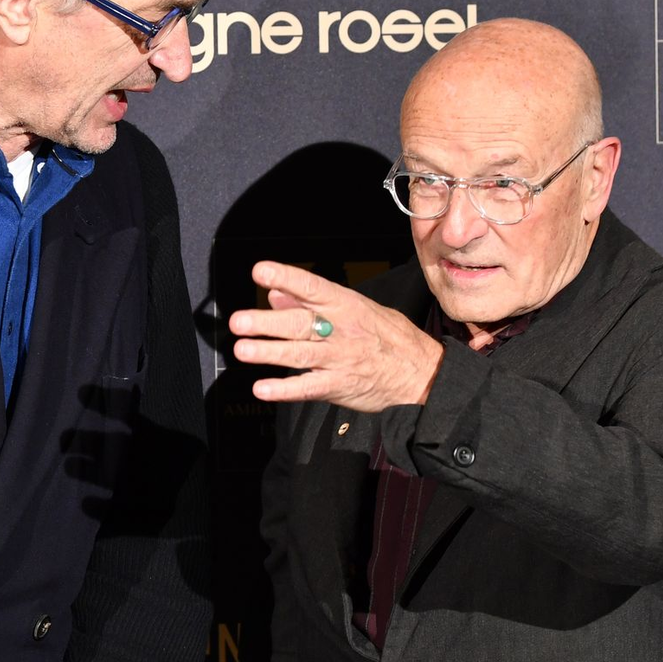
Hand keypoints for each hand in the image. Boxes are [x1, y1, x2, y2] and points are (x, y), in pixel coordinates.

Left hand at [229, 261, 443, 411]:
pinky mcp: (340, 386)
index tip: (260, 271)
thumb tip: (275, 295)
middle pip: (300, 324)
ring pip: (300, 354)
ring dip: (269, 352)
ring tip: (243, 350)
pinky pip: (308, 387)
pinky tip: (262, 388)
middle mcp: (341, 330)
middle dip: (267, 322)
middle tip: (239, 321)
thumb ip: (312, 305)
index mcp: (345, 305)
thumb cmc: (388, 337)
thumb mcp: (357, 310)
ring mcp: (340, 359)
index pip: (312, 287)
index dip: (286, 278)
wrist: (424, 375)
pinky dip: (284, 389)